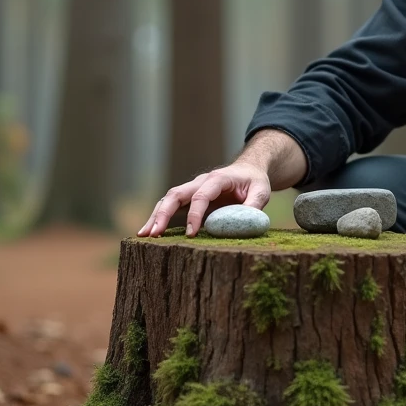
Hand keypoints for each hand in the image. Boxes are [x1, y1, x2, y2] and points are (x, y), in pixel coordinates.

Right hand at [137, 162, 271, 237]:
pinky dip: (159, 217)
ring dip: (155, 216)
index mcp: (217, 179)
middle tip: (154, 233)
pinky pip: (170, 206)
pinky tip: (150, 232)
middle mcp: (200, 182)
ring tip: (144, 235)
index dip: (194, 214)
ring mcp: (192, 189)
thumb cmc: (254, 181)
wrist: (248, 170)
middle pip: (176, 194)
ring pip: (168, 199)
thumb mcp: (262, 190)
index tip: (191, 234)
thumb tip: (245, 222)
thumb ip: (254, 205)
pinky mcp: (189, 198)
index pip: (201, 196)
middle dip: (163, 213)